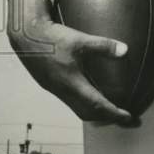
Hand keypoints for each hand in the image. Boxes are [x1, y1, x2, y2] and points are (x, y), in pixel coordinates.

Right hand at [6, 0, 135, 125]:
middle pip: (87, 112)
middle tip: (122, 117)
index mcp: (71, 82)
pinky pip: (70, 102)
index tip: (127, 117)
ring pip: (77, 109)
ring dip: (94, 112)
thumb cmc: (52, 38)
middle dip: (106, 117)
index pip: (97, 104)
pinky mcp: (50, 85)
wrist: (26, 36)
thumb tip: (125, 50)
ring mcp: (55, 89)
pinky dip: (83, 104)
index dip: (113, 113)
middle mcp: (62, 90)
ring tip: (109, 110)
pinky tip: (89, 95)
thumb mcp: (80, 40)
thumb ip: (103, 46)